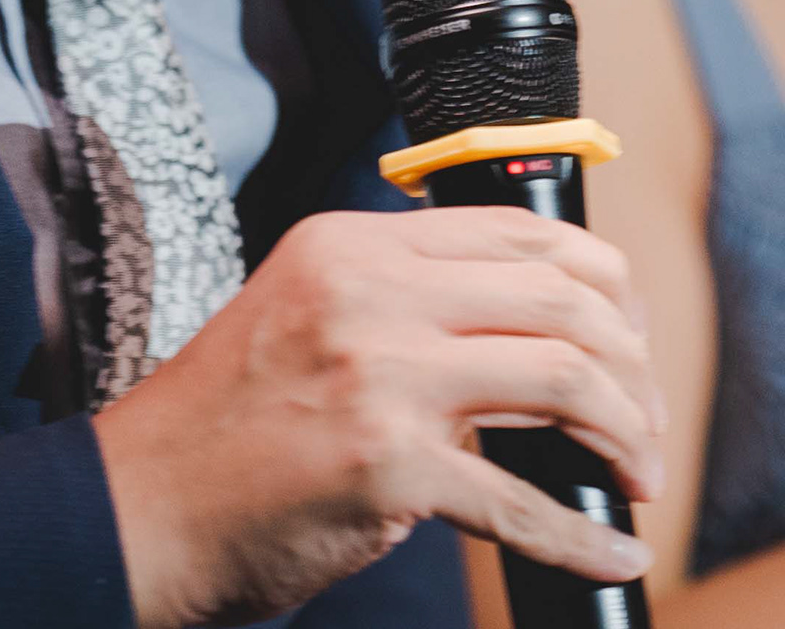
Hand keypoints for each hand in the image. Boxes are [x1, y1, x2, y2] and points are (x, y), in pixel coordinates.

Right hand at [93, 206, 668, 628]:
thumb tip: (538, 328)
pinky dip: (584, 535)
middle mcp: (373, 294)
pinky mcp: (387, 469)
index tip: (632, 338)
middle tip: (649, 422)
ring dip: (629, 435)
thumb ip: (404, 302)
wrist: (136, 512)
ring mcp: (382, 378)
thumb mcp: (307, 315)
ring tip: (643, 474)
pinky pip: (523, 502)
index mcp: (357, 245)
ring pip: (565, 379)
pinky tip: (617, 552)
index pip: (523, 233)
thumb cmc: (225, 428)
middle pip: (564, 299)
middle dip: (634, 366)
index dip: (606, 285)